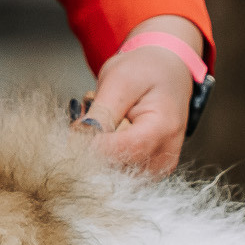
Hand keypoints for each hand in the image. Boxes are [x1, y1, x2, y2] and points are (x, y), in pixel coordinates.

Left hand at [81, 17, 201, 175]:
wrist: (167, 74)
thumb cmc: (147, 72)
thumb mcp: (119, 80)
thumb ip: (101, 114)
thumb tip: (79, 141)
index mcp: (162, 130)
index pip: (118, 152)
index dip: (90, 143)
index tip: (77, 123)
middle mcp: (164, 157)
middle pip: (114, 166)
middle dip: (93, 144)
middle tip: (90, 112)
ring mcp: (157, 168)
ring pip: (112, 172)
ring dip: (98, 149)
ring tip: (103, 118)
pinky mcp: (149, 172)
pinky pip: (117, 171)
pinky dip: (106, 154)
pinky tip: (110, 132)